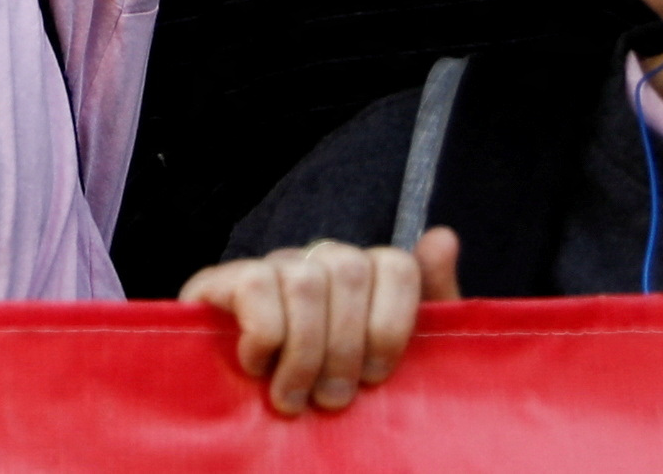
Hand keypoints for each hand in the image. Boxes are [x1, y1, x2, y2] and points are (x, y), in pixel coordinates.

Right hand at [180, 228, 454, 416]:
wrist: (256, 427)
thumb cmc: (335, 395)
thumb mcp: (394, 366)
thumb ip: (430, 304)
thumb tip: (442, 236)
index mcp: (365, 277)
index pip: (396, 264)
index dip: (391, 326)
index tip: (376, 378)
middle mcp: (318, 261)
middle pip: (349, 270)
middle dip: (345, 348)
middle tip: (334, 400)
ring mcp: (271, 267)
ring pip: (305, 280)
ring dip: (304, 353)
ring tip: (296, 398)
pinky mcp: (220, 281)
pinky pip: (254, 283)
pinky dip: (264, 334)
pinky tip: (259, 367)